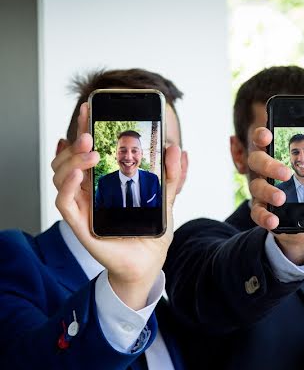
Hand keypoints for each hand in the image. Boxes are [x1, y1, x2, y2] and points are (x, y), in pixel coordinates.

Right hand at [53, 103, 186, 309]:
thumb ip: (173, 176)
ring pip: (61, 175)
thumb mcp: (167, 199)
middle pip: (69, 157)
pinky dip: (67, 185)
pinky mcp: (80, 224)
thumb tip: (177, 149)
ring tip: (89, 151)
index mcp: (104, 180)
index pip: (88, 148)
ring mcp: (82, 206)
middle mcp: (88, 190)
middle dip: (76, 139)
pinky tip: (78, 174)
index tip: (90, 107)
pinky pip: (65, 202)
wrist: (150, 263)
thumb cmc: (152, 231)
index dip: (85, 126)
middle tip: (88, 131)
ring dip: (72, 159)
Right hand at [246, 126, 303, 263]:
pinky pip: (256, 213)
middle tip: (287, 173)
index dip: (261, 135)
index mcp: (278, 154)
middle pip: (257, 160)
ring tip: (282, 198)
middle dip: (269, 165)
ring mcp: (260, 189)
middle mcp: (264, 169)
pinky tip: (274, 220)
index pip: (263, 139)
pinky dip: (264, 216)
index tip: (267, 135)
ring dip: (268, 191)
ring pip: (256, 186)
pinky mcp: (262, 210)